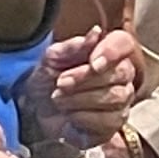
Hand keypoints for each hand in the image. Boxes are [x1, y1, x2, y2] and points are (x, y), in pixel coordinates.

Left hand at [42, 28, 141, 148]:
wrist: (35, 110)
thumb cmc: (47, 79)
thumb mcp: (51, 59)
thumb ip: (73, 46)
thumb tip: (96, 33)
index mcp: (108, 52)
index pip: (123, 43)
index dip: (112, 52)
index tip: (93, 63)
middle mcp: (122, 76)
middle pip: (120, 73)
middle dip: (86, 79)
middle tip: (60, 83)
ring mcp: (121, 101)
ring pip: (115, 97)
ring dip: (80, 99)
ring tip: (59, 99)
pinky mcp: (114, 125)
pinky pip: (109, 121)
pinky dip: (83, 118)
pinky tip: (70, 115)